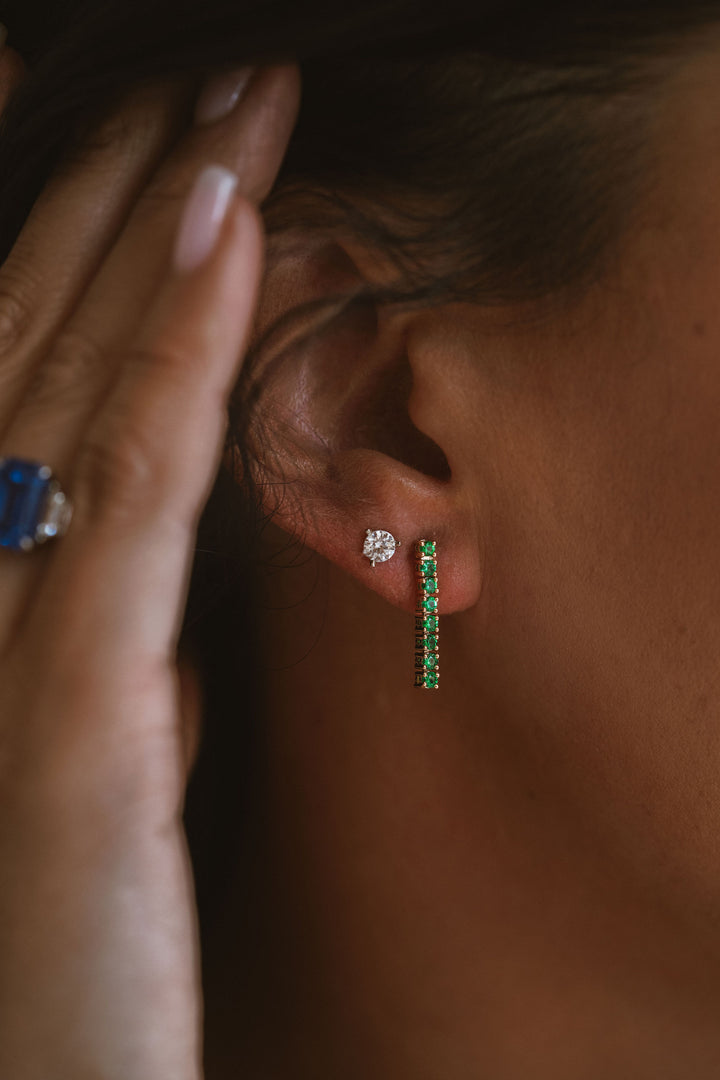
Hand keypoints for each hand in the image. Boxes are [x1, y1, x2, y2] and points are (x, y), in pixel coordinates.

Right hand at [0, 57, 299, 1078]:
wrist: (33, 1078)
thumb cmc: (57, 932)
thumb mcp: (86, 765)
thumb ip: (109, 668)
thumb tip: (162, 603)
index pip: (7, 374)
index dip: (62, 241)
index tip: (147, 146)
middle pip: (34, 346)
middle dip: (120, 196)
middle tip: (206, 83)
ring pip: (75, 381)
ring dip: (157, 230)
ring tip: (231, 110)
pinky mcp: (68, 703)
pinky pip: (132, 481)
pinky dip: (177, 345)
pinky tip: (230, 233)